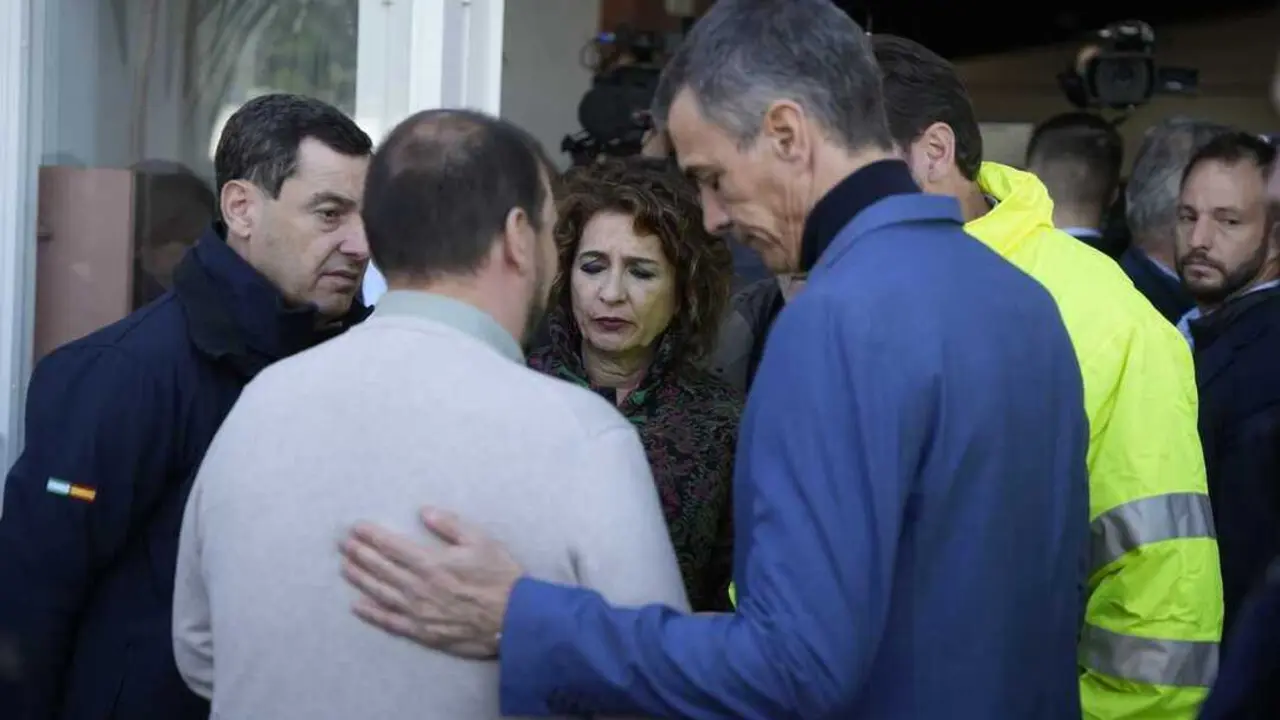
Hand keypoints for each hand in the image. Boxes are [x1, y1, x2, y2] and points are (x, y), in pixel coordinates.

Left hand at [339, 507, 522, 658]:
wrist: (514, 620)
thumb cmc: (500, 577)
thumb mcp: (481, 541)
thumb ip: (450, 525)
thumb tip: (424, 512)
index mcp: (431, 562)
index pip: (392, 546)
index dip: (371, 536)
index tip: (356, 528)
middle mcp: (418, 587)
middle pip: (380, 568)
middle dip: (359, 554)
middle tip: (343, 544)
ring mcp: (418, 611)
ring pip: (380, 592)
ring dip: (360, 579)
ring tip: (345, 567)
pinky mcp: (422, 632)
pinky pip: (390, 622)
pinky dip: (371, 614)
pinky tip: (358, 606)